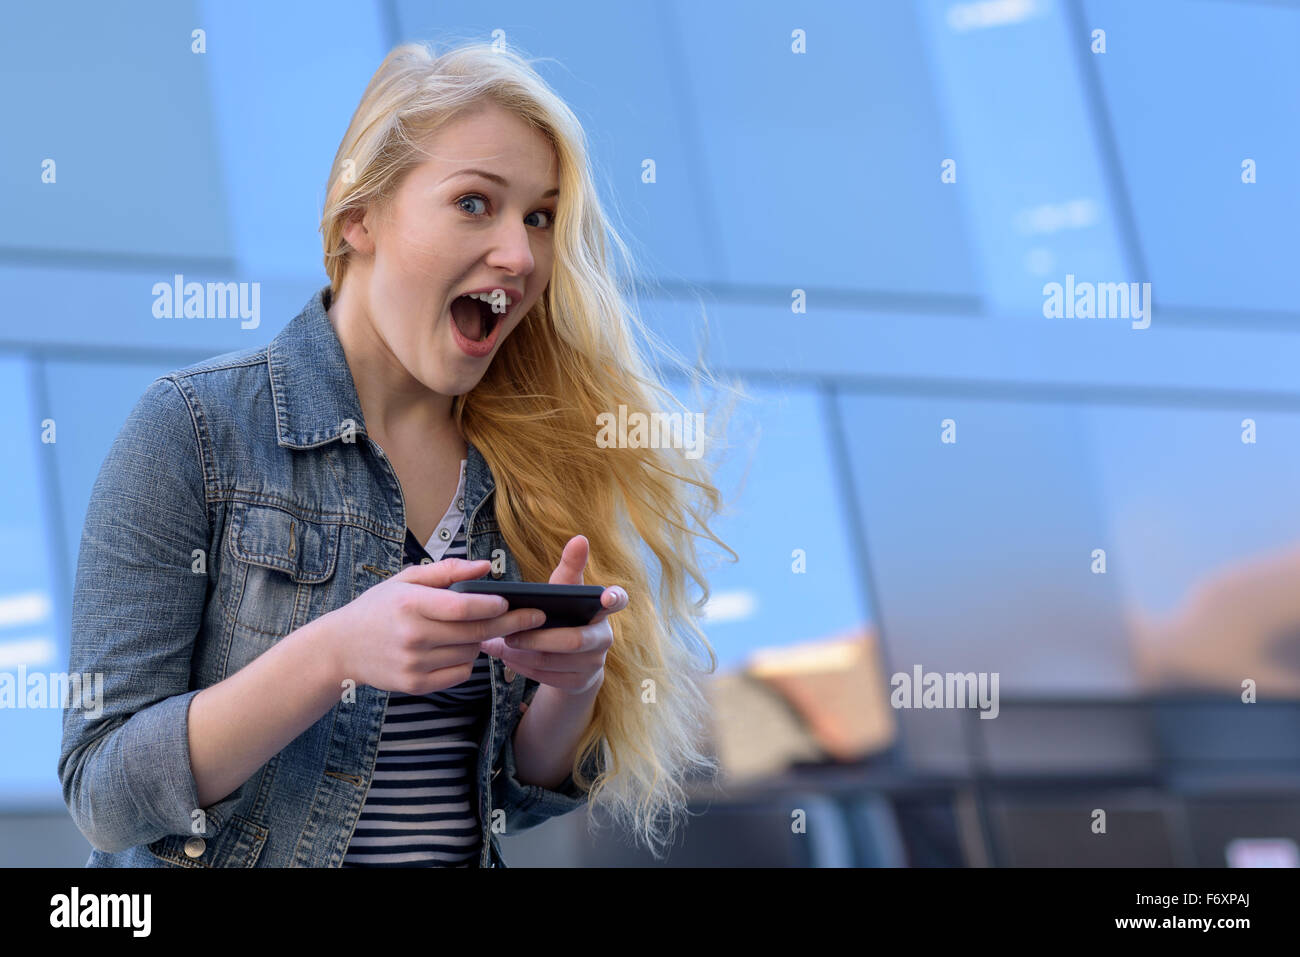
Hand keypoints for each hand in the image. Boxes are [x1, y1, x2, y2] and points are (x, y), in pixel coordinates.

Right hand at [326, 558, 546, 695]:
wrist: (341, 647)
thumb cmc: (379, 607)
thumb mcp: (406, 579)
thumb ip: (448, 571)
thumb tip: (485, 567)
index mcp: (411, 604)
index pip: (464, 607)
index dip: (493, 605)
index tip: (513, 601)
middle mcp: (412, 636)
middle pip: (474, 633)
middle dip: (509, 624)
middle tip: (535, 617)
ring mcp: (414, 664)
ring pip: (470, 653)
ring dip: (480, 640)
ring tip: (473, 629)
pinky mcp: (415, 685)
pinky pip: (459, 673)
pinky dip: (466, 660)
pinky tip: (457, 648)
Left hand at [480, 535, 626, 694]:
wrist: (570, 661)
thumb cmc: (565, 615)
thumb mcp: (564, 591)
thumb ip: (570, 567)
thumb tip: (580, 538)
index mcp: (602, 610)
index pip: (618, 601)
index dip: (615, 598)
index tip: (607, 596)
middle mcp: (604, 636)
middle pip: (573, 641)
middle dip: (538, 638)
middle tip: (510, 633)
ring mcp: (595, 663)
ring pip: (555, 661)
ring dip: (523, 654)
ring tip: (499, 645)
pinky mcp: (581, 683)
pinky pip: (549, 677)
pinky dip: (523, 667)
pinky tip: (508, 659)